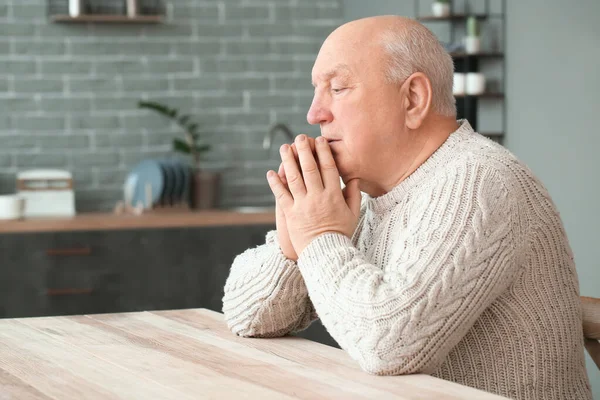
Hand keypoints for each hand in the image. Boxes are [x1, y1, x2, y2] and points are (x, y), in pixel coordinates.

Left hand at [267, 134, 360, 255]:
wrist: (326, 254)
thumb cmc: (340, 234)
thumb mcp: (353, 214)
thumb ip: (353, 195)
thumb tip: (353, 178)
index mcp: (334, 195)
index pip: (328, 168)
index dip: (323, 152)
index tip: (319, 140)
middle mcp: (318, 197)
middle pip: (310, 168)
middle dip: (304, 150)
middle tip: (299, 137)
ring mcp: (303, 205)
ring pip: (293, 178)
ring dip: (288, 160)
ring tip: (284, 147)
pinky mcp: (291, 214)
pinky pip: (281, 195)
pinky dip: (275, 183)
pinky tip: (270, 172)